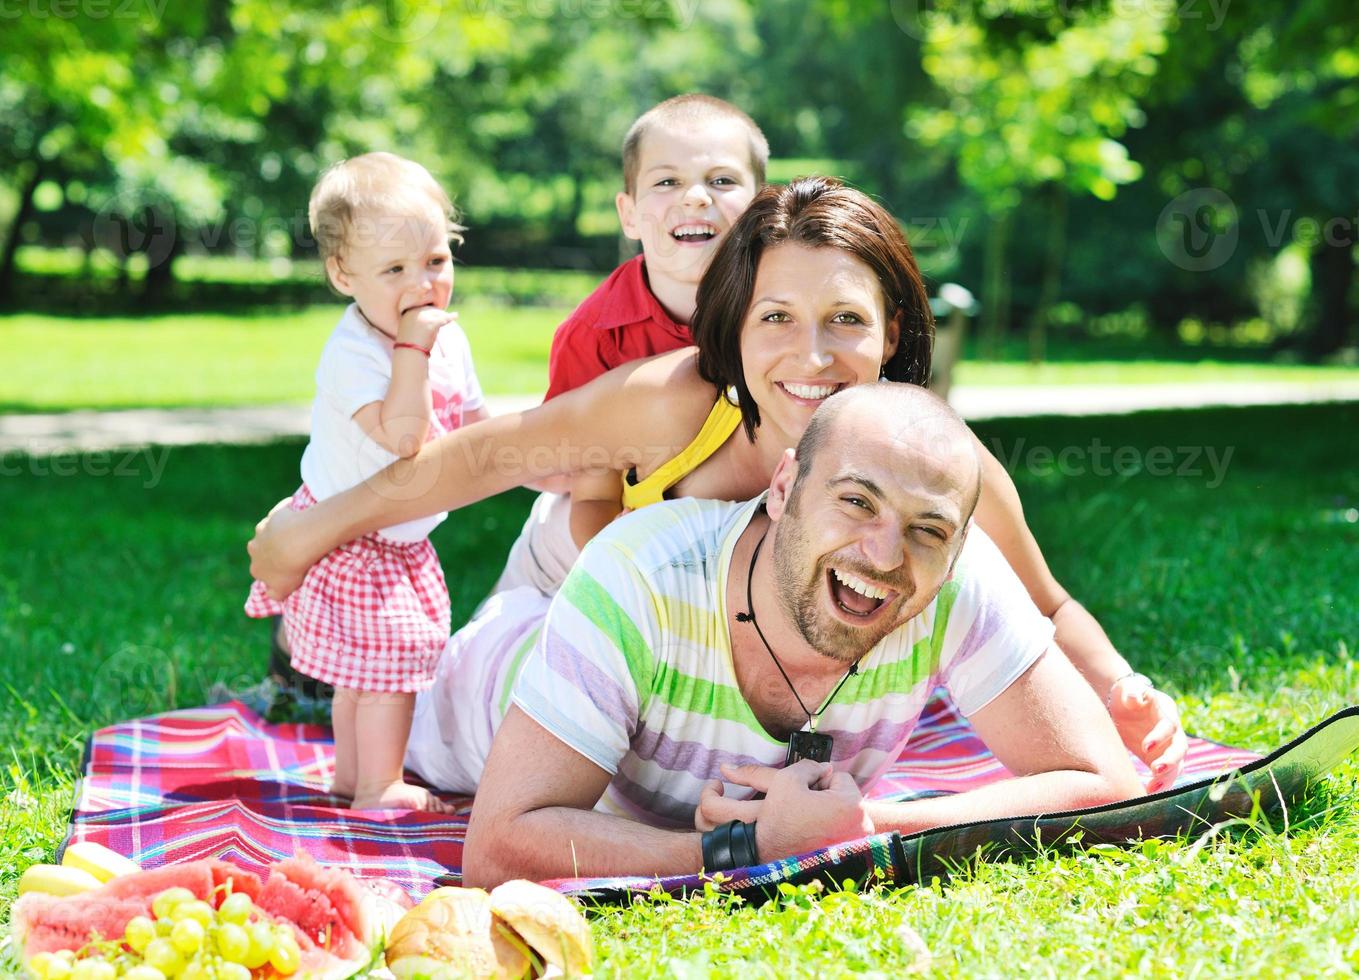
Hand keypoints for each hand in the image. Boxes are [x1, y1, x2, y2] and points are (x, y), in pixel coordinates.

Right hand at [246, 497, 308, 600]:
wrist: (297, 543)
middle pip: (262, 549)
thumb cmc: (290, 569)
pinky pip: (280, 514)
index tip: (287, 568)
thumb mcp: (281, 591)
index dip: (274, 569)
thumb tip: (271, 593)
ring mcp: (263, 530)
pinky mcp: (274, 515)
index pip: (261, 570)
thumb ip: (274, 594)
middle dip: (273, 550)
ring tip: (298, 536)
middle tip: (293, 552)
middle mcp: (253, 548)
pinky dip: (287, 516)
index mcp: (255, 567)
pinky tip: (299, 520)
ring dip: (279, 533)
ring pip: (269, 532)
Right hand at [397, 306, 456, 348]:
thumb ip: (418, 319)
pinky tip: (456, 315)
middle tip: (445, 318)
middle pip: (432, 310)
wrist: (409, 353)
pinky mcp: (431, 324)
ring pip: (438, 314)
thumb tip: (433, 315)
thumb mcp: (410, 327)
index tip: (437, 313)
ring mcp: (423, 317)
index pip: (424, 308)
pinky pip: (444, 319)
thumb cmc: (410, 343)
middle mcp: (415, 312)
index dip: (432, 311)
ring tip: (448, 320)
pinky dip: (450, 317)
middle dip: (439, 314)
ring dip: (443, 318)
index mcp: (409, 311)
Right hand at [707, 761, 874, 861]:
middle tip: (806, 810)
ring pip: (844, 812)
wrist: (772, 864)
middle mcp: (864, 825)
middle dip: (826, 797)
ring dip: (829, 813)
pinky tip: (814, 835)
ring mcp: (860, 843)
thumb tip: (825, 767)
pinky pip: (845, 829)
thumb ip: (809, 765)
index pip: (840, 777)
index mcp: (853, 805)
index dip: (818, 782)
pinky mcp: (853, 855)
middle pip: (844, 795)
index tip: (806, 797)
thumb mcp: (787, 779)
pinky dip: (831, 829)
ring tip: (808, 823)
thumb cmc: (780, 822)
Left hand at [1107, 675, 1186, 793]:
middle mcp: (1174, 731)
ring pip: (1177, 766)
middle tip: (1155, 771)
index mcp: (1167, 712)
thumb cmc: (1127, 694)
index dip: (1160, 736)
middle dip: (1170, 761)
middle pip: (1180, 748)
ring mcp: (1169, 746)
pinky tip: (1146, 795)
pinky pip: (1166, 775)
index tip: (1145, 746)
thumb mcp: (1129, 689)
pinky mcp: (1161, 759)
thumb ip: (1132, 692)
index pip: (1169, 726)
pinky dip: (1159, 785)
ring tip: (1151, 791)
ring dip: (1166, 778)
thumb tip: (1134, 698)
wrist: (1125, 704)